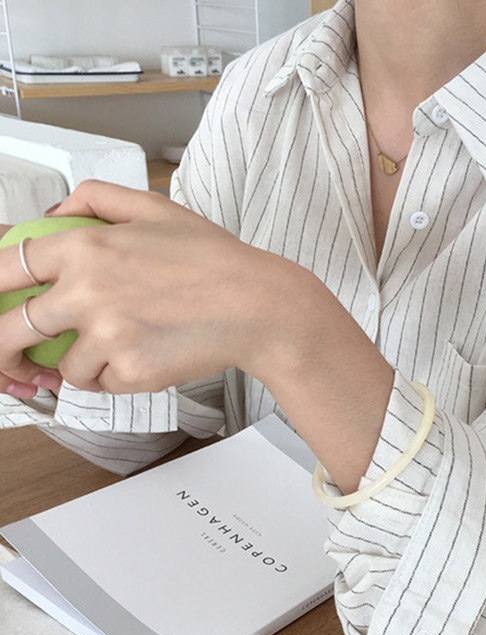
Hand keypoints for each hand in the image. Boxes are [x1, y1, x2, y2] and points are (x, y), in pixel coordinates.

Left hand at [0, 180, 268, 395]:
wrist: (258, 306)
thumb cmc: (215, 260)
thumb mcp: (156, 208)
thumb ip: (95, 199)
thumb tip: (53, 212)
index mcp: (86, 247)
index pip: (6, 266)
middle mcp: (86, 292)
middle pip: (9, 330)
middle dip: (3, 351)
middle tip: (12, 360)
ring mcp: (107, 336)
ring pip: (63, 366)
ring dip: (83, 363)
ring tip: (123, 346)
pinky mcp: (130, 371)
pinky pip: (102, 384)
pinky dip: (117, 377)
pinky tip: (148, 356)